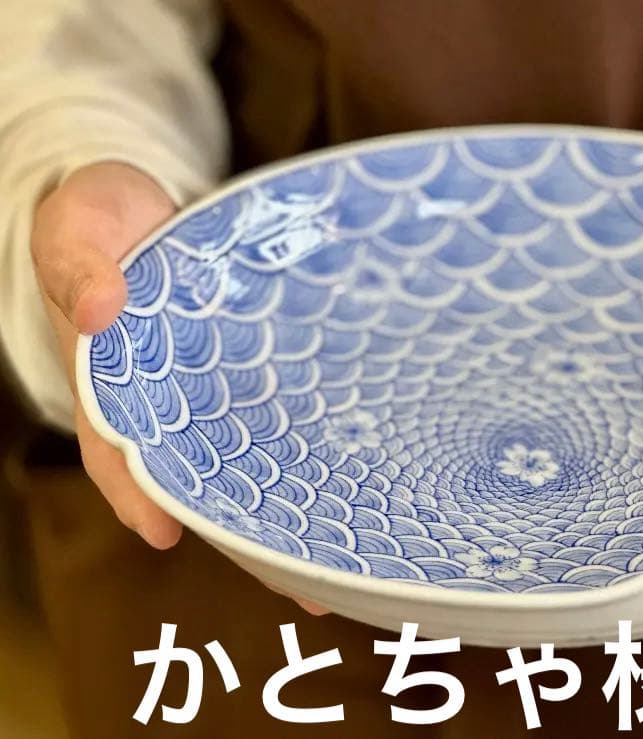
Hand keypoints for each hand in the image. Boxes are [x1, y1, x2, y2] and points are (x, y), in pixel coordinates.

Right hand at [32, 162, 327, 614]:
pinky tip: (374, 485)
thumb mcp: (79, 228)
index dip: (142, 494)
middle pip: (209, 482)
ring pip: (261, 462)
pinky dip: (323, 450)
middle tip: (305, 590)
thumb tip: (102, 306)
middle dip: (251, 535)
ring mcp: (226, 392)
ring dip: (299, 511)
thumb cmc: (104, 220)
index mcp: (118, 383)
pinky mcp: (271, 370)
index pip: (124, 453)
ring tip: (355, 566)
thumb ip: (80, 261)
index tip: (167, 532)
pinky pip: (296, 417)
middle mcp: (176, 403)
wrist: (151, 203)